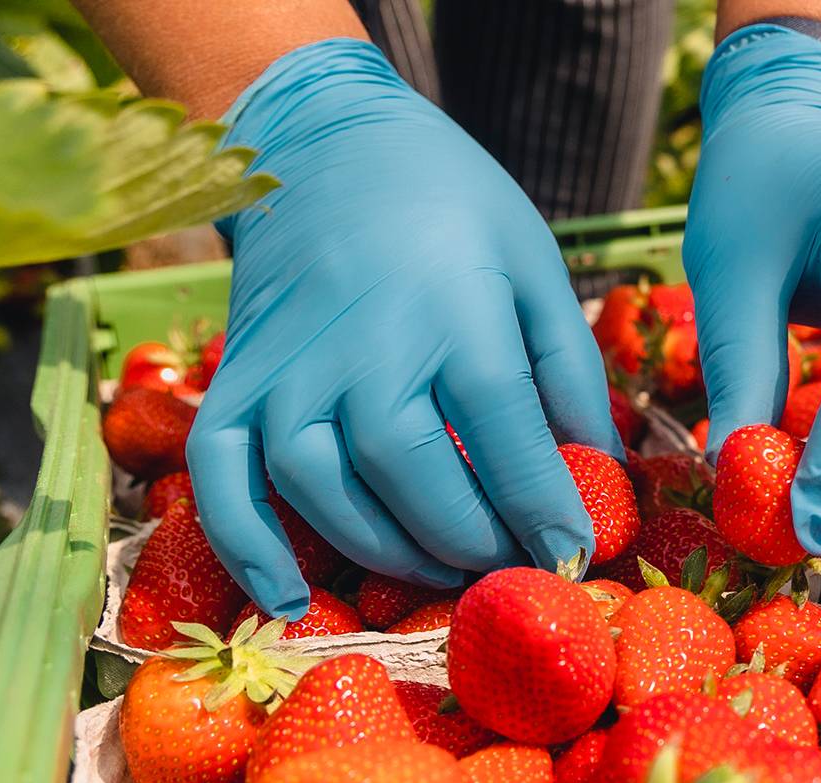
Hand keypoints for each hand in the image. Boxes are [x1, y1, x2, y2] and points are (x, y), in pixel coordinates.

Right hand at [192, 39, 620, 616]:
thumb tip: (599, 469)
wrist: (329, 144)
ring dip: (388, 554)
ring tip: (444, 568)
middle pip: (416, 479)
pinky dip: (246, 548)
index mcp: (456, 314)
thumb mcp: (535, 267)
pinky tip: (287, 599)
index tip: (574, 554)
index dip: (544, 511)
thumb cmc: (453, 207)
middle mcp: (365, 347)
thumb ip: (568, 370)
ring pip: (326, 492)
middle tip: (510, 565)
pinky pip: (221, 479)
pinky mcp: (236, 381)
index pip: (507, 440)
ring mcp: (289, 368)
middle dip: (472, 542)